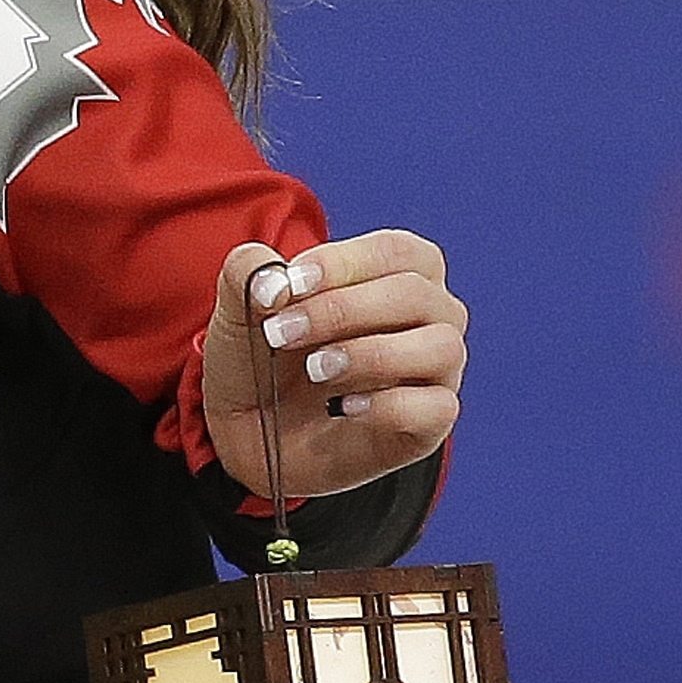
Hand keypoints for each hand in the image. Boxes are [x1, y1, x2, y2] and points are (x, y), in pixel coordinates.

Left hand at [200, 229, 465, 502]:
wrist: (253, 431)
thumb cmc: (263, 357)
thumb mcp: (240, 311)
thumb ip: (248, 274)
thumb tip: (275, 281)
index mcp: (395, 275)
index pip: (397, 251)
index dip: (343, 262)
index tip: (291, 284)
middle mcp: (430, 318)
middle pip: (416, 294)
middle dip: (341, 309)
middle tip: (282, 333)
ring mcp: (436, 372)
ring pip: (441, 347)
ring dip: (370, 354)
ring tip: (316, 370)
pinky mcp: (429, 423)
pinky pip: (436, 407)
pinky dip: (389, 405)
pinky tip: (343, 407)